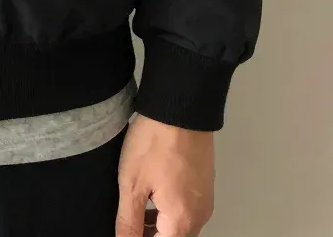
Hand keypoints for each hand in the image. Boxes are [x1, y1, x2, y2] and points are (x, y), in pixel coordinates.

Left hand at [116, 114, 214, 236]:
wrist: (181, 108)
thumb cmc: (154, 144)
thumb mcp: (132, 183)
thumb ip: (128, 221)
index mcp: (182, 221)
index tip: (126, 228)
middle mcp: (199, 216)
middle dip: (150, 234)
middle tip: (127, 221)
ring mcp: (205, 200)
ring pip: (180, 226)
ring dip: (158, 225)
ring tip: (134, 211)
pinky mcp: (205, 185)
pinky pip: (186, 209)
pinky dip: (168, 211)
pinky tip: (150, 196)